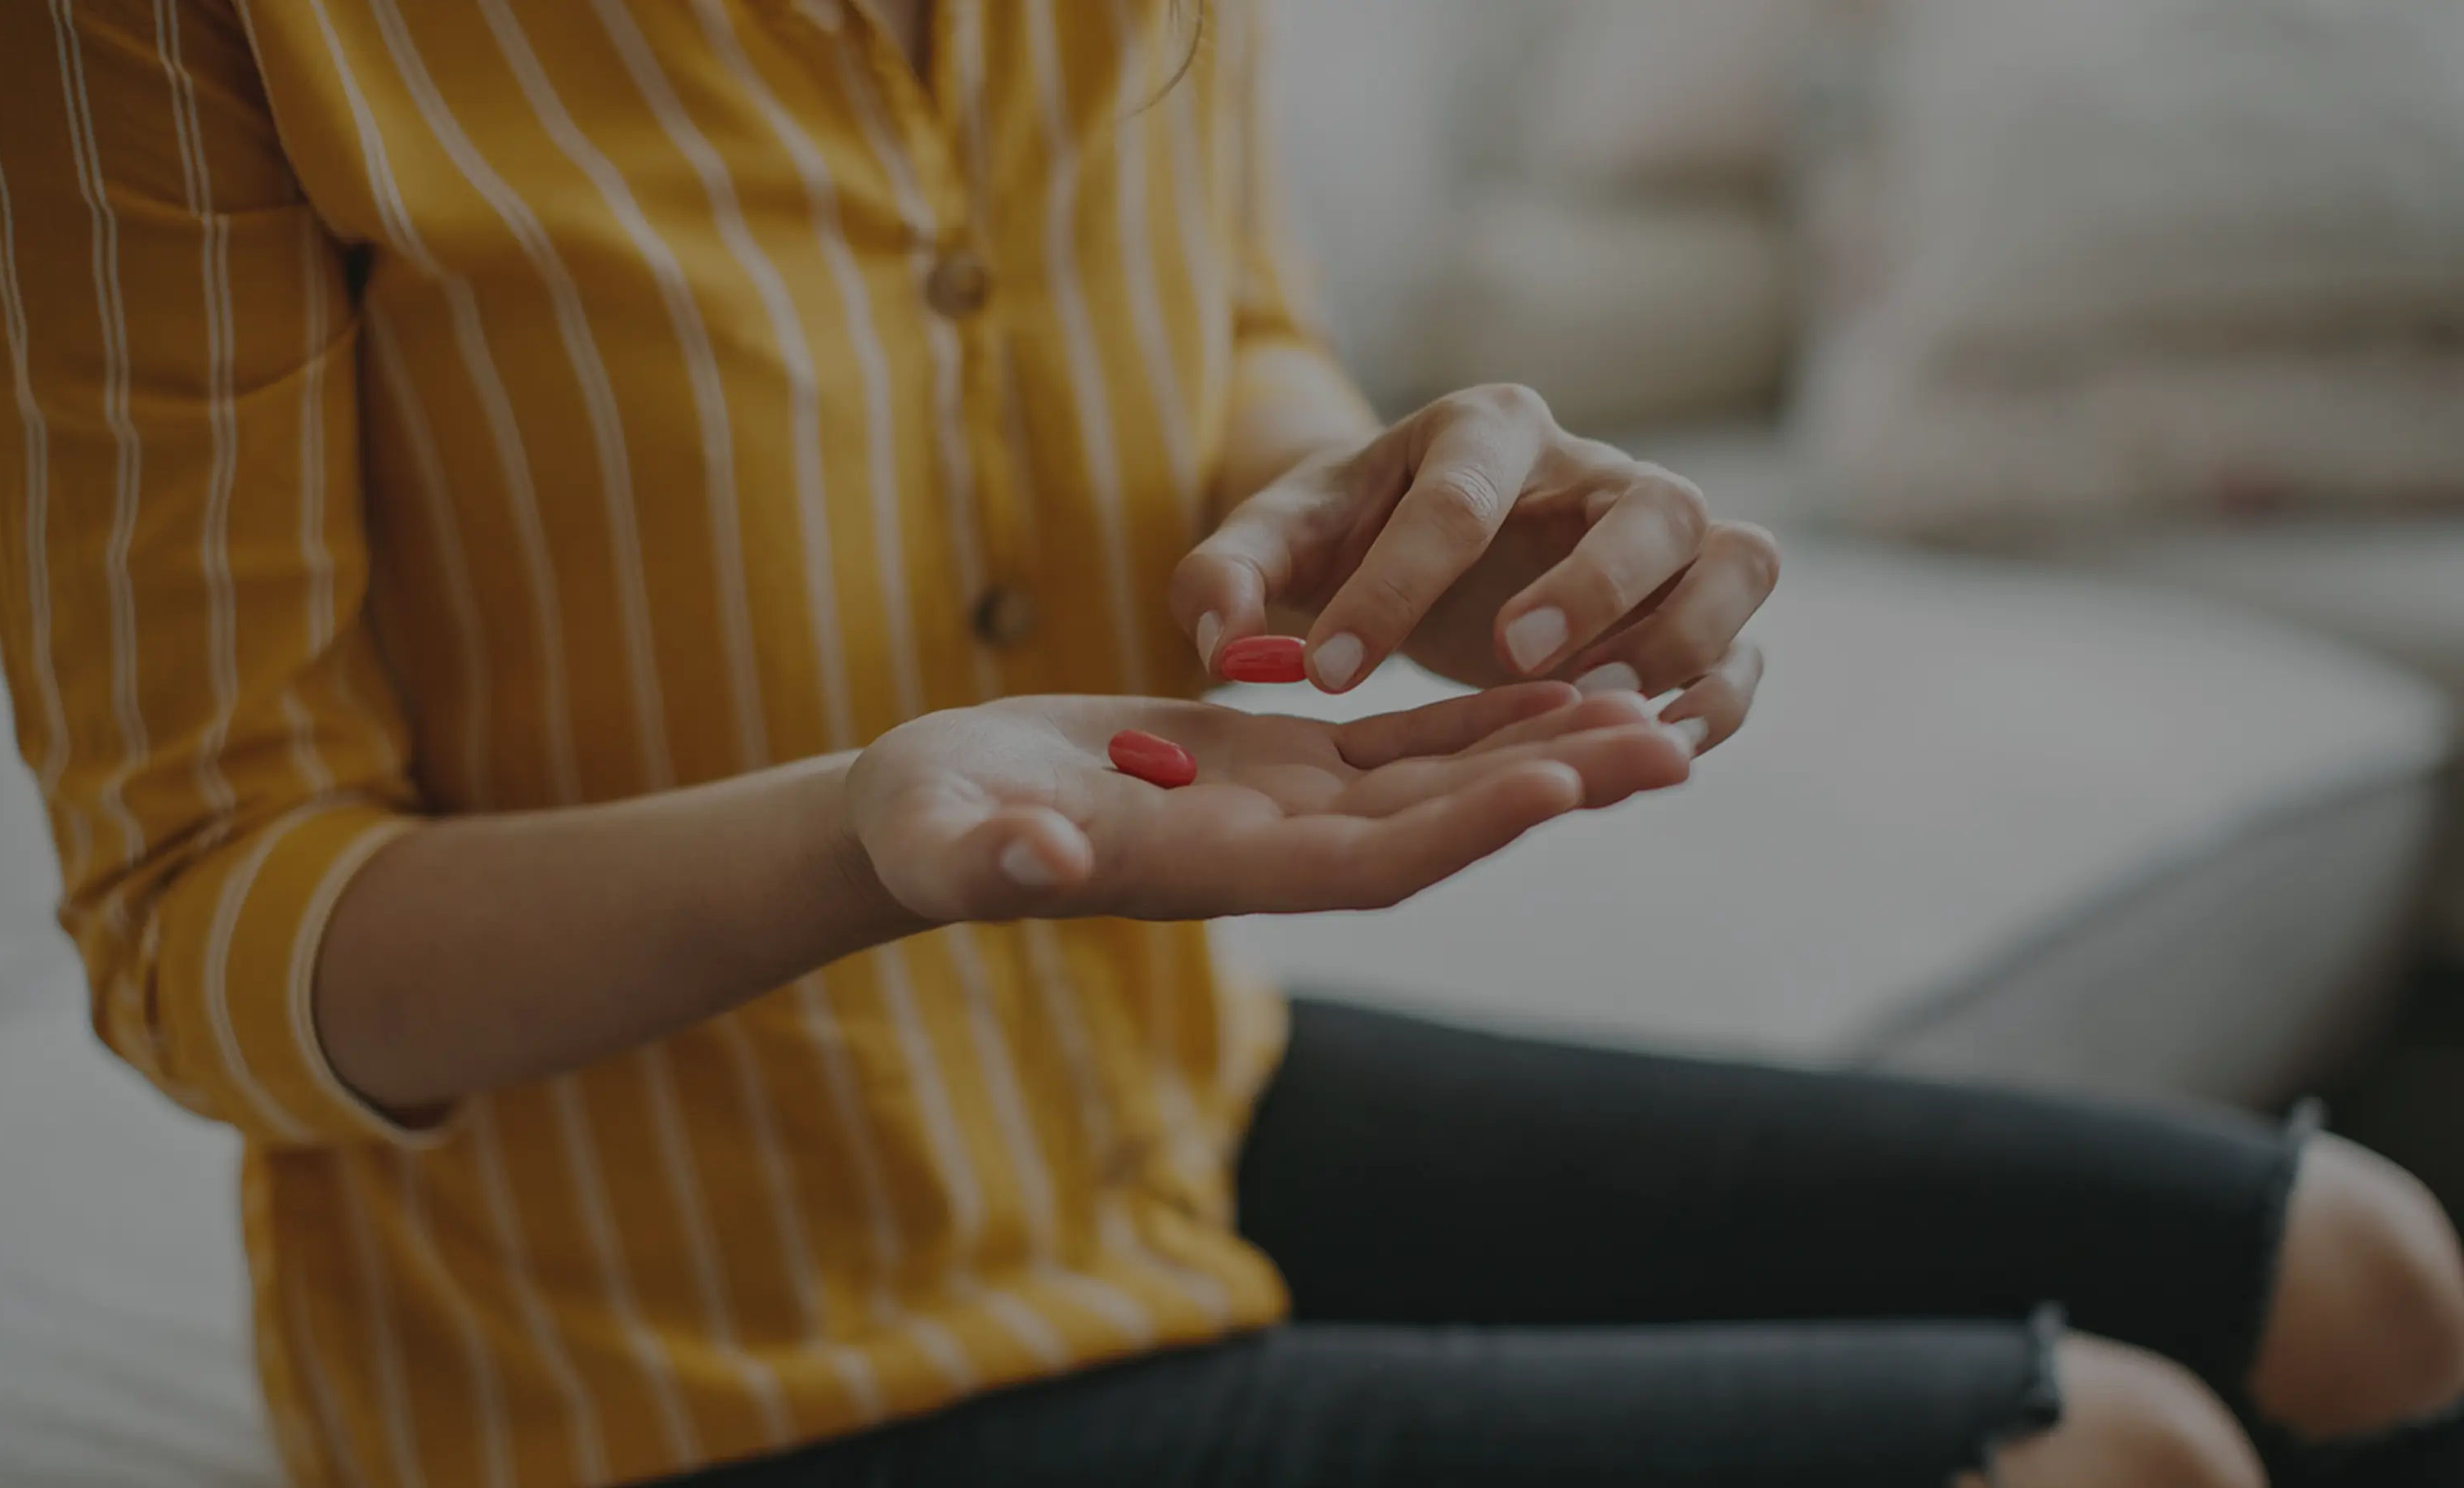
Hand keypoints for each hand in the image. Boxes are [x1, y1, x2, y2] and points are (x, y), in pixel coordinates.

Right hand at [844, 685, 1689, 923]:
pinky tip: (1551, 685)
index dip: (1465, 826)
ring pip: (1438, 785)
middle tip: (1676, 741)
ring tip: (1656, 708)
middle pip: (1440, 828)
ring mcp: (1283, 813)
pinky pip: (1401, 749)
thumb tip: (1043, 856)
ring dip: (1545, 752)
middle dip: (1555, 786)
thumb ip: (995, 855)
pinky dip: (1479, 723)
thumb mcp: (948, 835)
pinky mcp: (1277, 767)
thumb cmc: (925, 827)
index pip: (1367, 862)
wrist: (930, 816)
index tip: (1561, 782)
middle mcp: (1273, 854)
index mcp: (1212, 873)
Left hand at [1173, 384, 1777, 751]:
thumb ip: (1225, 575)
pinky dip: (1722, 696)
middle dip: (1594, 584)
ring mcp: (1663, 536)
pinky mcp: (1694, 605)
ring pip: (1737, 556)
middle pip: (1652, 502)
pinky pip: (1750, 643)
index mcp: (1484, 432)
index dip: (1395, 586)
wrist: (1410, 547)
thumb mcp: (1273, 541)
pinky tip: (1653, 744)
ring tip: (1599, 702)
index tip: (1331, 676)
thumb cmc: (1347, 536)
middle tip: (1509, 659)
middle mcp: (1595, 469)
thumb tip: (1219, 638)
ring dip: (1685, 635)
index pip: (1459, 497)